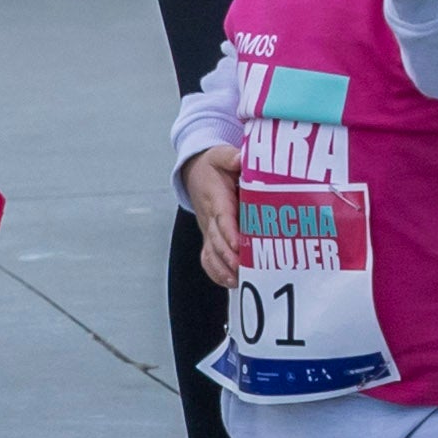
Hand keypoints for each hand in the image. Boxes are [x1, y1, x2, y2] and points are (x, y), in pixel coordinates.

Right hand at [183, 145, 244, 286]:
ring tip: (237, 280)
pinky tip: (231, 282)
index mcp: (215, 197)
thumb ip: (230, 157)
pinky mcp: (209, 239)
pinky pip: (208, 259)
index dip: (229, 232)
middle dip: (228, 256)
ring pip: (211, 253)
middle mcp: (209, 218)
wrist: (195, 174)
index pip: (221, 217)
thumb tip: (241, 159)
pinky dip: (216, 272)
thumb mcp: (220, 155)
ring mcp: (208, 231)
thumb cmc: (212, 166)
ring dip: (222, 268)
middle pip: (216, 240)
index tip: (238, 244)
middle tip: (242, 268)